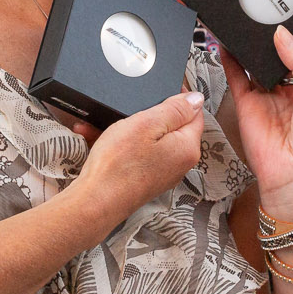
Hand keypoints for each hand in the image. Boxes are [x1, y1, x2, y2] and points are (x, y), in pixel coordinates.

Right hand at [66, 90, 207, 226]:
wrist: (95, 203)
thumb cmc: (119, 163)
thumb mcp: (147, 124)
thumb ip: (176, 109)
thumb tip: (196, 98)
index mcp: (188, 147)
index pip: (195, 113)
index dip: (178, 97)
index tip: (156, 90)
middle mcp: (180, 162)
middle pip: (171, 125)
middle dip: (146, 113)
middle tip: (125, 107)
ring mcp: (163, 172)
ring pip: (149, 138)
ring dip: (127, 128)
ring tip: (102, 123)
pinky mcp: (145, 178)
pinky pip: (137, 153)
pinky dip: (120, 144)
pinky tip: (96, 138)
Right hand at [221, 27, 292, 225]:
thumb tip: (282, 34)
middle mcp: (290, 92)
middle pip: (282, 57)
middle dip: (277, 37)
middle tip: (271, 10)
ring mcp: (267, 97)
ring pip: (258, 64)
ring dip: (253, 45)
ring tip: (249, 20)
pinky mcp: (247, 104)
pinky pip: (237, 77)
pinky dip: (230, 60)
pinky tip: (227, 43)